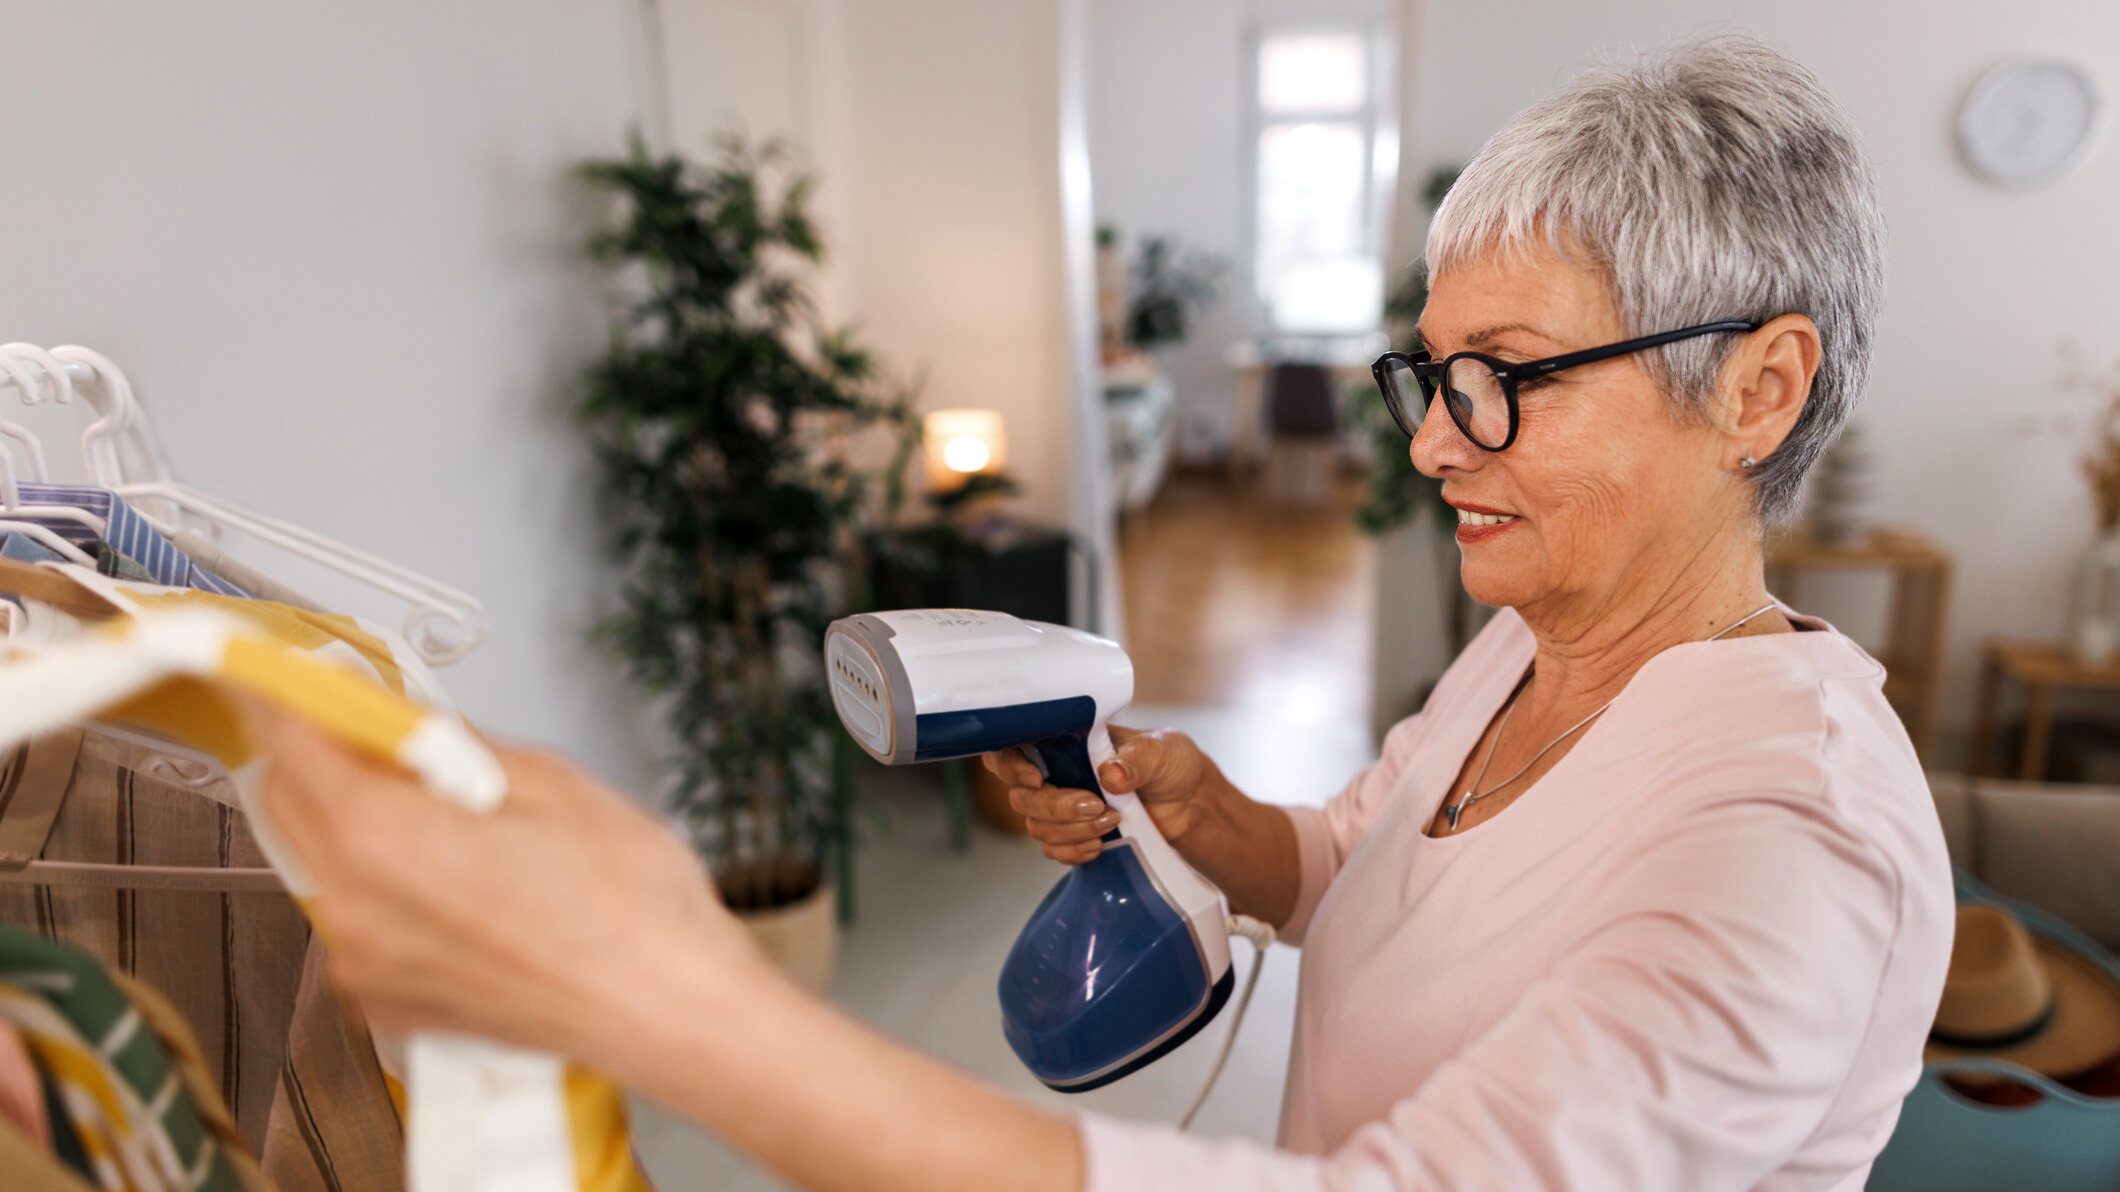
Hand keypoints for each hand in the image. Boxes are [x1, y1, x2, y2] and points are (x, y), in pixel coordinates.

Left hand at [238, 700, 783, 1075]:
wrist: (670, 1011)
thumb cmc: (630, 911)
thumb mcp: (548, 781)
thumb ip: (451, 745)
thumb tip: (404, 721)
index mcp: (381, 839)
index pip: (286, 738)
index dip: (277, 689)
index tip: (275, 668)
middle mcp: (354, 909)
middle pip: (288, 802)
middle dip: (323, 755)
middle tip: (387, 733)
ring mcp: (366, 966)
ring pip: (324, 864)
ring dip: (362, 825)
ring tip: (458, 821)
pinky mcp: (390, 1005)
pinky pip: (358, 923)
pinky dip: (388, 889)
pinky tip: (466, 883)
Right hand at [982, 725, 1221, 862]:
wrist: (1192, 803)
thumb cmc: (1172, 763)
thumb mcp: (1160, 750)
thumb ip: (1135, 759)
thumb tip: (1110, 774)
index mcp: (1067, 740)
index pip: (1013, 746)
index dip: (1010, 764)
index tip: (1036, 777)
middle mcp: (1058, 772)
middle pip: (1022, 795)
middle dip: (1056, 806)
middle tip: (1096, 806)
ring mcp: (1063, 806)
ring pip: (1036, 826)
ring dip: (1070, 831)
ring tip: (1111, 821)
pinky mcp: (1075, 834)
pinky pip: (1053, 850)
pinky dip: (1073, 851)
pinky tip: (1100, 844)